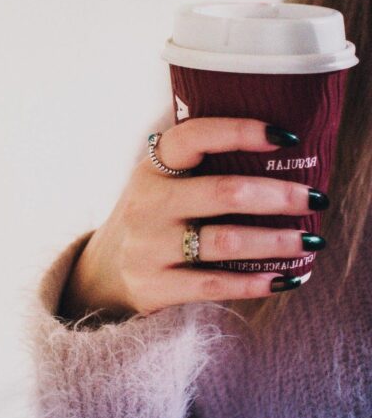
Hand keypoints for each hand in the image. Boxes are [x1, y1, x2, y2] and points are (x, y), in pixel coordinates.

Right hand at [59, 118, 327, 319]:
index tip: (286, 137)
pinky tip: (283, 278)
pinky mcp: (154, 285)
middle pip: (223, 192)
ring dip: (276, 241)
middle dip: (278, 195)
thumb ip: (197, 167)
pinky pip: (214, 284)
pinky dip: (255, 282)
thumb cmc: (150, 217)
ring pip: (225, 241)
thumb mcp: (158, 183)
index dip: (240, 132)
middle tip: (314, 198)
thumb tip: (278, 156)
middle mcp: (147, 204)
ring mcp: (148, 247)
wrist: (103, 270)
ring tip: (309, 240)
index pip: (194, 137)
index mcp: (151, 169)